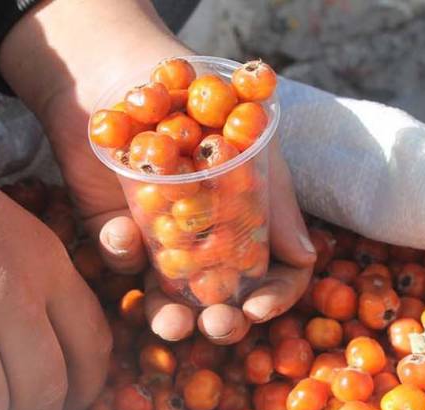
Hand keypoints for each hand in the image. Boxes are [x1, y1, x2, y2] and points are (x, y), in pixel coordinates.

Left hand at [0, 0, 316, 344]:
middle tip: (217, 326)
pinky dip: (122, 251)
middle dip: (222, 323)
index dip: (273, 299)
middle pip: (223, 300)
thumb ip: (281, 204)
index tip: (259, 308)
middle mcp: (210, 242)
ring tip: (169, 323)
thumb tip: (307, 257)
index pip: (273, 276)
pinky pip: (121, 258)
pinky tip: (121, 231)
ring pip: (168, 297)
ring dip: (169, 317)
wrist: (126, 67)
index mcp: (251, 225)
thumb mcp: (255, 150)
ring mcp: (162, 242)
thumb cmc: (204, 103)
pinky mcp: (117, 230)